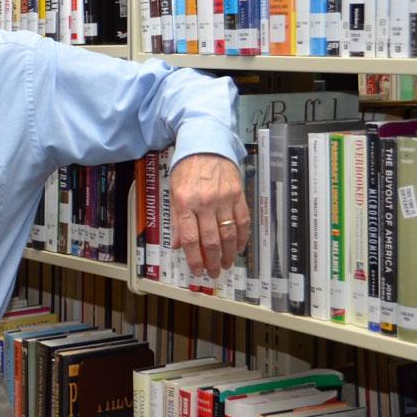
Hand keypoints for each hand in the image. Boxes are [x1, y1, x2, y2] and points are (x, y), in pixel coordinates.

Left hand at [170, 154, 249, 278]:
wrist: (206, 143)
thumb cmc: (187, 168)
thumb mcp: (174, 192)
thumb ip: (177, 220)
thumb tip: (178, 245)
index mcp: (184, 202)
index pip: (190, 238)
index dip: (195, 259)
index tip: (197, 271)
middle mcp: (204, 202)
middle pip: (211, 240)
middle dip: (212, 261)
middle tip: (213, 273)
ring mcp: (223, 199)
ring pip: (228, 234)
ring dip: (228, 254)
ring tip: (226, 264)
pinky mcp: (238, 194)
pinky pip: (242, 221)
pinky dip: (242, 238)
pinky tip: (238, 248)